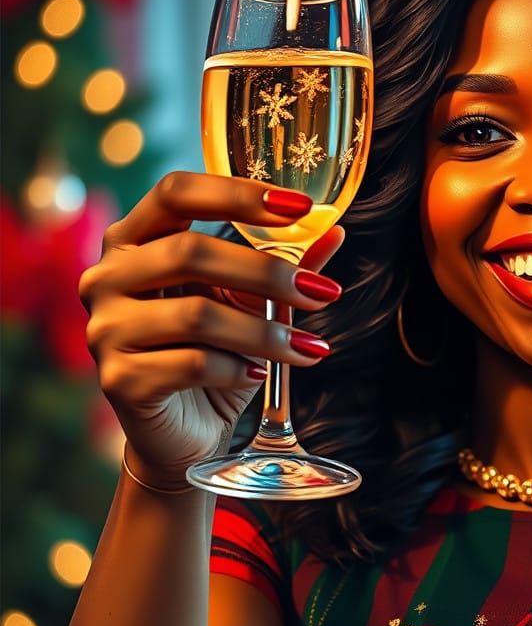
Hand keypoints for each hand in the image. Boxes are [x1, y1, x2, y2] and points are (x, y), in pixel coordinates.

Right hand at [78, 171, 344, 489]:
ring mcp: (105, 329)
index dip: (238, 193)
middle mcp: (106, 276)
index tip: (301, 208)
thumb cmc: (214, 353)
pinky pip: (192, 364)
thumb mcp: (252, 303)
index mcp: (134, 240)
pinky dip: (237, 370)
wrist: (184, 432)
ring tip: (306, 347)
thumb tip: (333, 230)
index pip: (176, 193)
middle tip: (322, 293)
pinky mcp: (119, 380)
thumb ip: (284, 264)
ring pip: (197, 315)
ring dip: (265, 332)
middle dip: (269, 273)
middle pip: (190, 252)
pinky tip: (258, 376)